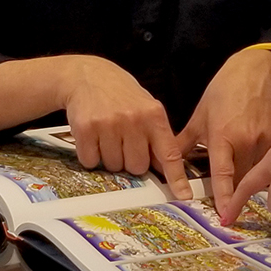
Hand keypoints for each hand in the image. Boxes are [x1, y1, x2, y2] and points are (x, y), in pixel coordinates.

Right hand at [60, 56, 189, 198]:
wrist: (88, 75)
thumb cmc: (121, 94)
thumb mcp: (147, 108)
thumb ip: (157, 135)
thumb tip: (163, 169)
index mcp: (154, 115)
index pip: (169, 153)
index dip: (176, 178)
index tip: (184, 195)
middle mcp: (133, 119)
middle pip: (137, 167)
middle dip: (131, 162)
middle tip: (124, 143)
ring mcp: (109, 124)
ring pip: (114, 166)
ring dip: (110, 158)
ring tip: (108, 135)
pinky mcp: (86, 129)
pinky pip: (91, 161)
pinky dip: (91, 155)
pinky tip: (94, 137)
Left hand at [176, 48, 270, 221]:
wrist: (258, 70)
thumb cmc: (225, 91)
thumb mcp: (200, 115)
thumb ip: (184, 143)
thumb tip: (165, 166)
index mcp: (224, 135)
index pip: (223, 175)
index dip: (225, 198)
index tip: (225, 217)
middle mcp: (248, 140)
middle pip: (243, 178)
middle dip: (236, 188)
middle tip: (229, 195)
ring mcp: (269, 139)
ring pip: (260, 171)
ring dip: (251, 175)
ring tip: (243, 168)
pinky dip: (264, 162)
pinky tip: (257, 152)